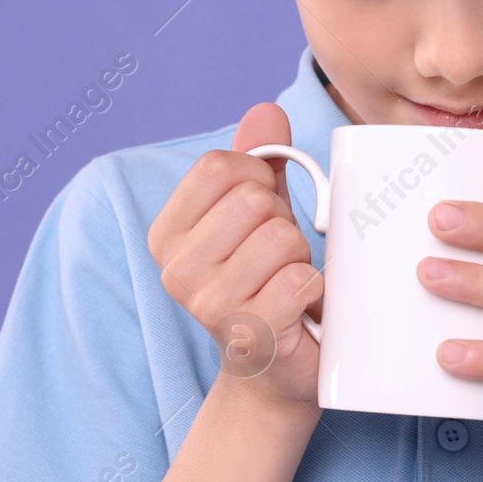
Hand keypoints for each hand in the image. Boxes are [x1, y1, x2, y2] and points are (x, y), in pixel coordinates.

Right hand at [145, 102, 323, 412]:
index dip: (257, 178)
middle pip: (254, 201)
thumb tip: (265, 110)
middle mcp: (175, 270)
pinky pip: (300, 279)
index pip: (217, 167)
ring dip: (301, 257)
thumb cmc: (266, 282)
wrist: (275, 370)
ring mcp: (208, 306)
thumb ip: (258, 160)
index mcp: (167, 234)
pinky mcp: (249, 335)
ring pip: (282, 237)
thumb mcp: (260, 214)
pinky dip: (315, 288)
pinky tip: (301, 308)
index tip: (263, 210)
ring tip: (288, 282)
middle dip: (284, 222)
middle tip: (279, 258)